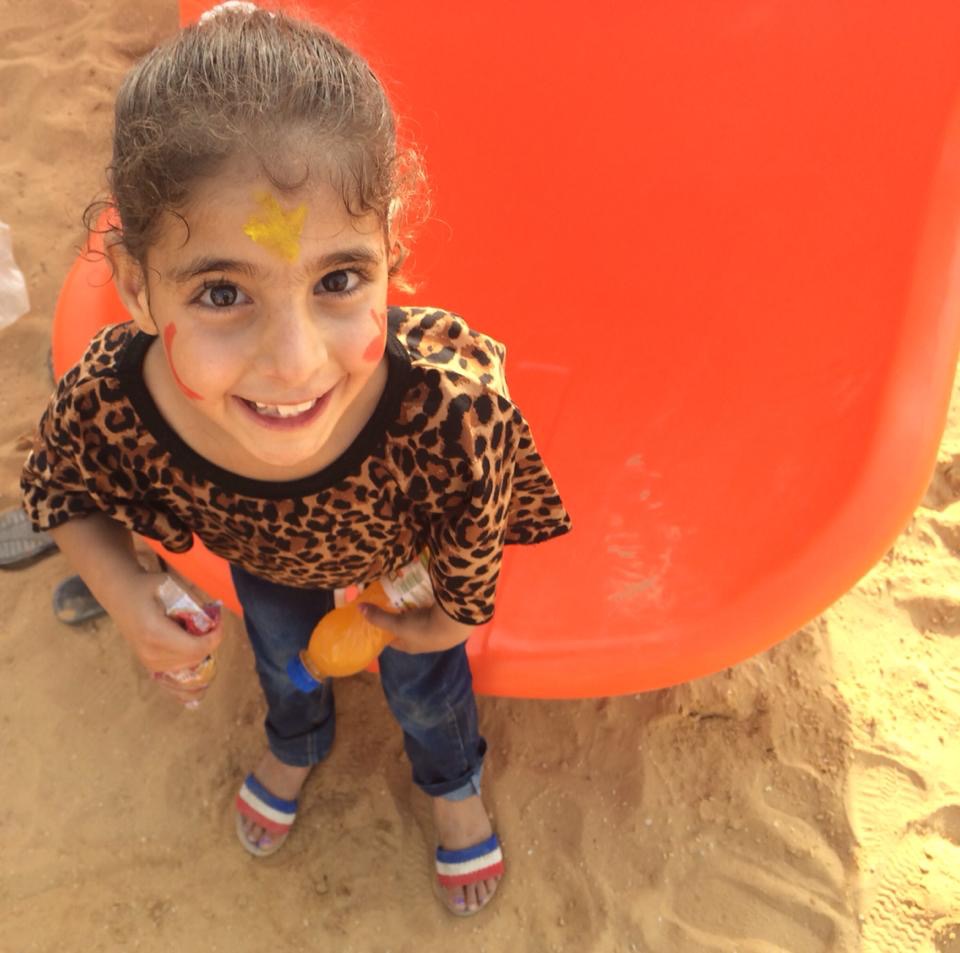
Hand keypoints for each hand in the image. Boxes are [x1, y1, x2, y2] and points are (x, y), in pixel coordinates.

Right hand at [101, 571, 223, 705]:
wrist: (120, 595)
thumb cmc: (145, 587)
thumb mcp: (170, 585)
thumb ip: (193, 602)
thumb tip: (214, 616)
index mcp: (155, 634)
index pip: (196, 648)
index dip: (215, 637)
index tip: (219, 622)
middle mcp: (151, 654)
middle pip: (194, 659)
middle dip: (210, 644)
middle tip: (214, 626)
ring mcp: (149, 663)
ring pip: (187, 670)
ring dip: (201, 657)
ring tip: (204, 641)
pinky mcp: (149, 666)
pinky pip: (173, 682)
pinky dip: (187, 682)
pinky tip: (199, 684)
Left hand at [359, 602, 474, 653]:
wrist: (453, 624)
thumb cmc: (422, 629)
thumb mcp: (396, 624)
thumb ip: (378, 617)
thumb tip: (358, 608)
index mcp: (410, 647)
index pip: (393, 641)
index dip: (385, 631)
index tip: (378, 617)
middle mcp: (424, 644)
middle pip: (408, 631)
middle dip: (401, 619)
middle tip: (394, 602)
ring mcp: (437, 634)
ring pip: (422, 623)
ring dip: (416, 613)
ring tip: (409, 597)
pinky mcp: (448, 623)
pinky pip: (434, 615)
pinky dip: (429, 608)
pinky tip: (427, 598)